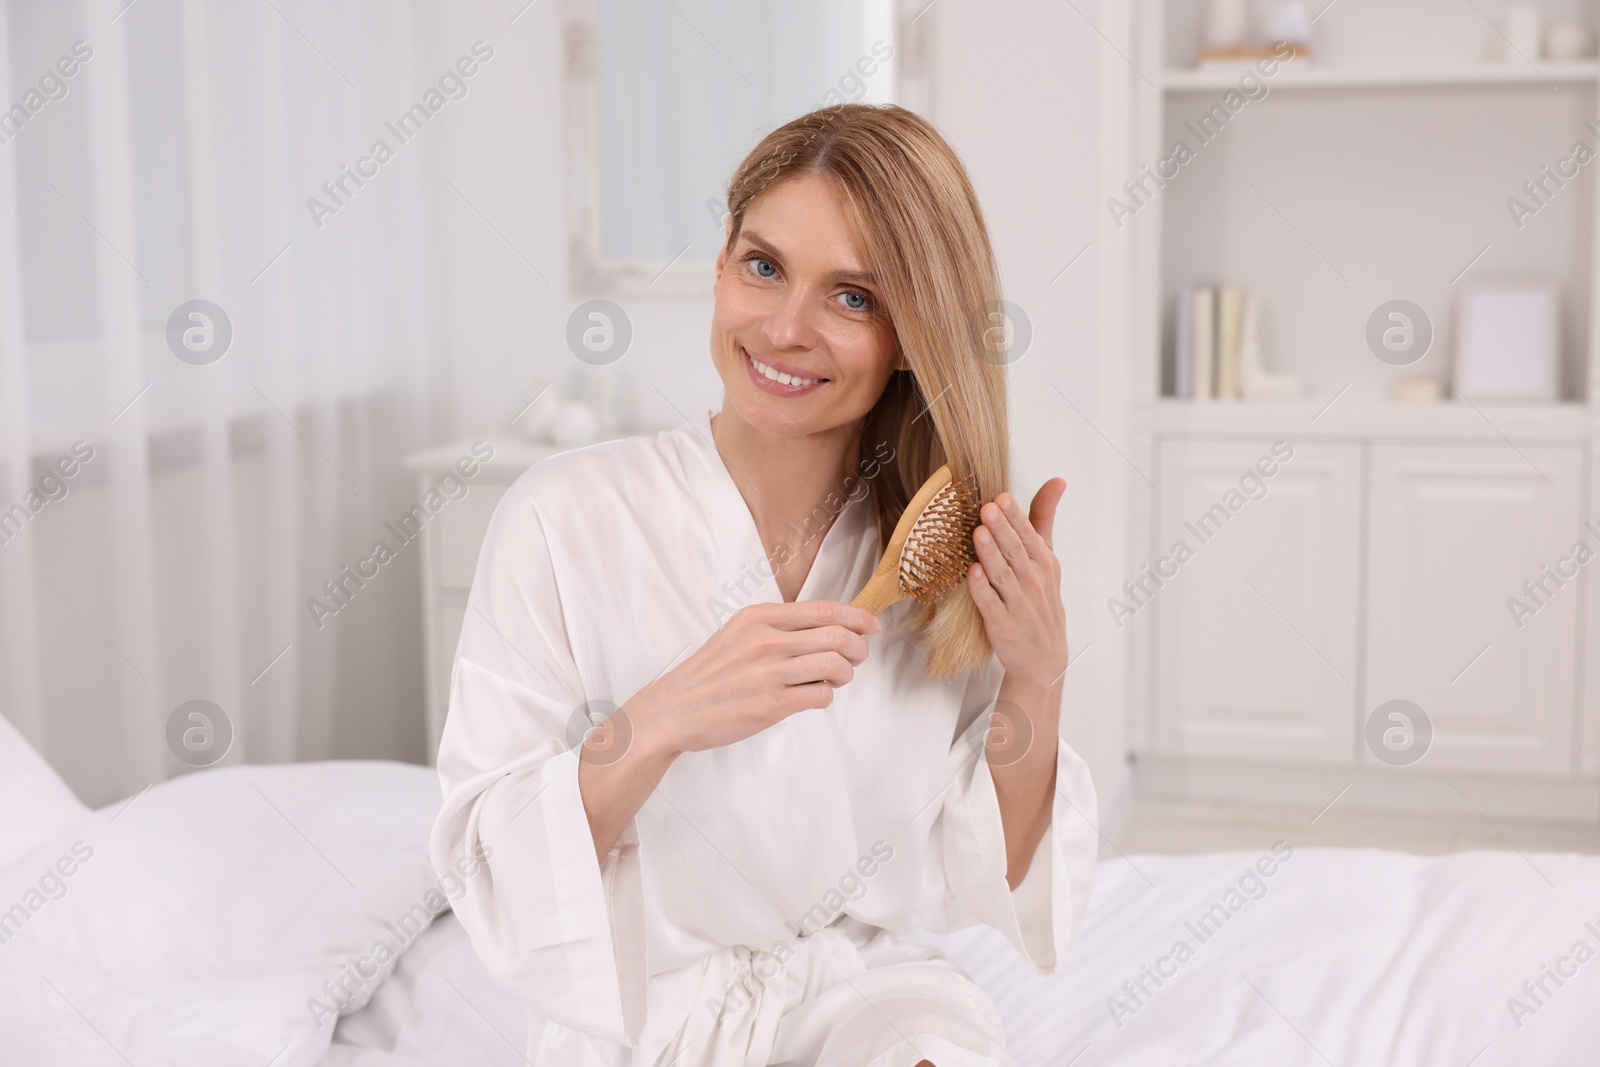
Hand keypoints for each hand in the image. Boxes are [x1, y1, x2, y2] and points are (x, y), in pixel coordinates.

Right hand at [629, 600, 880, 755]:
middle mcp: (766, 641)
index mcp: (759, 618)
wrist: (673, 709)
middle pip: (838, 636)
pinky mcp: (771, 705)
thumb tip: (828, 628)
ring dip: (846, 674)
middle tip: (857, 658)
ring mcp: (769, 673)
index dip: (858, 617)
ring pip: (836, 666)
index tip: (872, 626)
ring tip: (836, 679)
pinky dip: (826, 697)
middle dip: (859, 648)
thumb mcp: (738, 634)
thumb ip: (777, 628)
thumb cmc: (709, 674)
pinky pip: (820, 696)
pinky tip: (813, 697)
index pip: (825, 610)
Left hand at [966, 479, 1067, 690]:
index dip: (1015, 516)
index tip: (1002, 497)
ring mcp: (1018, 604)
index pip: (1029, 535)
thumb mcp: (1048, 558)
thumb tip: (1056, 481)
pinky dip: (982, 589)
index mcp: (1044, 563)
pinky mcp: (1003, 624)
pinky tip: (973, 573)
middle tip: (988, 508)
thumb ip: (1043, 519)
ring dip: (990, 554)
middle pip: (1015, 551)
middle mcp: (1033, 581)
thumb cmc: (1041, 600)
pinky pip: (990, 604)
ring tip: (978, 533)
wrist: (1044, 658)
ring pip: (1002, 575)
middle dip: (1002, 529)